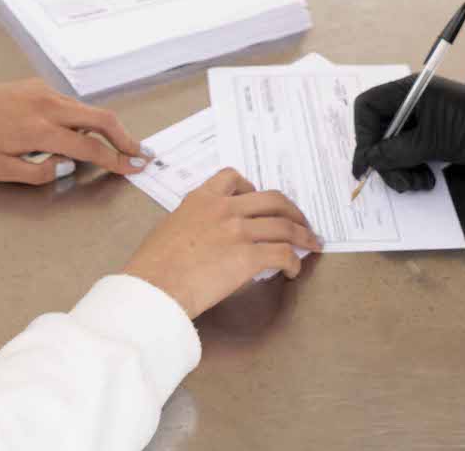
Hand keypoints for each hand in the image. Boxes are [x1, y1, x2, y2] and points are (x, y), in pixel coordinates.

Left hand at [0, 69, 146, 184]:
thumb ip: (37, 172)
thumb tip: (68, 166)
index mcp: (39, 129)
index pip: (88, 146)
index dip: (113, 160)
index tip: (132, 168)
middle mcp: (48, 106)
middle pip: (100, 118)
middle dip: (125, 138)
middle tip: (141, 154)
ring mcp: (46, 93)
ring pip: (88, 109)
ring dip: (109, 128)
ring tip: (122, 146)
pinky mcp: (41, 88)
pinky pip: (73, 104)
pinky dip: (89, 119)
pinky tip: (89, 132)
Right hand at [122, 169, 321, 317]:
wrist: (154, 287)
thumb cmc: (153, 266)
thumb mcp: (170, 228)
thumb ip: (193, 222)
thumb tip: (208, 237)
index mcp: (201, 199)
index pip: (232, 177)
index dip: (252, 187)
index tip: (260, 200)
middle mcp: (224, 208)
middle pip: (272, 199)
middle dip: (292, 210)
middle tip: (300, 222)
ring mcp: (238, 230)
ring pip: (284, 225)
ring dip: (303, 235)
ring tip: (311, 245)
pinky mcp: (248, 256)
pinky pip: (282, 253)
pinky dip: (293, 262)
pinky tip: (292, 271)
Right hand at [351, 76, 464, 193]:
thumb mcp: (431, 141)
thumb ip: (396, 151)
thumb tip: (369, 160)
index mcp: (406, 91)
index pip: (367, 107)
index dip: (362, 135)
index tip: (364, 164)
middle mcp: (407, 104)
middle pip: (378, 133)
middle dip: (386, 162)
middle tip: (400, 183)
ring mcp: (416, 121)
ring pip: (391, 149)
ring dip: (401, 171)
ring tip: (419, 184)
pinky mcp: (425, 137)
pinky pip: (406, 155)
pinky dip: (412, 170)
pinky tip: (427, 180)